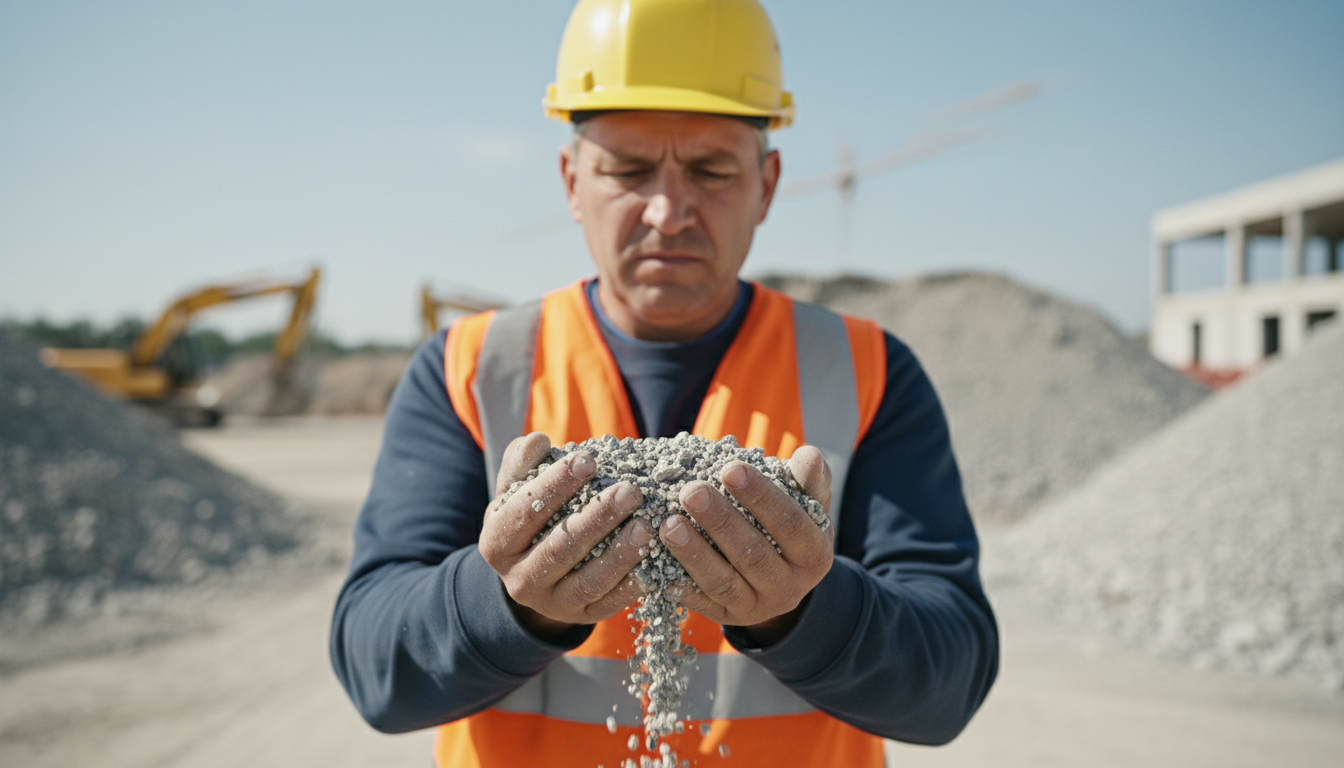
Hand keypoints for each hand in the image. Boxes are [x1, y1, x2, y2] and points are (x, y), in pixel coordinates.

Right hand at [479, 432, 654, 641]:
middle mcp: (519, 579)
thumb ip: (522, 464)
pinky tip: (654, 560)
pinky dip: (632, 584)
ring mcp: (551, 603)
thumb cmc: (530, 516)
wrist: (534, 572)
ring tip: (647, 526)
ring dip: (620, 554)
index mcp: (497, 543)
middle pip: (560, 548)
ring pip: (588, 580)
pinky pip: (609, 603)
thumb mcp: (517, 490)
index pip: (523, 513)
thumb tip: (537, 441)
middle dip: (597, 518)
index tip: (587, 460)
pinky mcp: (582, 617)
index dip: (554, 486)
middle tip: (630, 491)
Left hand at [658, 445, 834, 644]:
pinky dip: (684, 590)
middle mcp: (790, 587)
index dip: (760, 496)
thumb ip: (808, 480)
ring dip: (694, 553)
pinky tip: (662, 571)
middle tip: (690, 491)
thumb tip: (810, 455)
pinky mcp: (729, 618)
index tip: (729, 469)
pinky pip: (704, 606)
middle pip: (753, 554)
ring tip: (668, 524)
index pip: (789, 523)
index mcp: (815, 554)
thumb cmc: (792, 526)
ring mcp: (758, 607)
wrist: (784, 579)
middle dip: (719, 521)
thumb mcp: (808, 504)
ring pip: (724, 582)